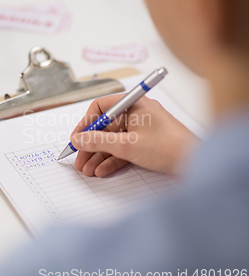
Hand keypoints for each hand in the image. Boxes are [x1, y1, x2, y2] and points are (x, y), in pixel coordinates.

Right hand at [70, 94, 197, 176]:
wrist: (198, 164)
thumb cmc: (169, 148)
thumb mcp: (127, 145)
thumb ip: (98, 141)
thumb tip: (78, 139)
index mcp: (133, 104)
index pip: (100, 108)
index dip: (85, 124)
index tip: (76, 139)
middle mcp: (136, 114)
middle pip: (104, 127)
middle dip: (90, 145)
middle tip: (78, 160)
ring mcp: (141, 130)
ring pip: (112, 141)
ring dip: (98, 155)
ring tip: (87, 170)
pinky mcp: (146, 145)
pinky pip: (123, 150)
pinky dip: (111, 160)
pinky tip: (101, 171)